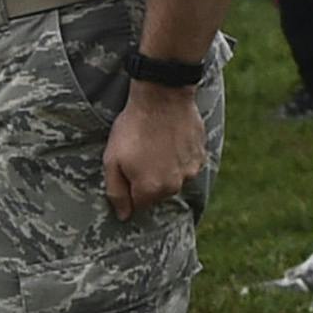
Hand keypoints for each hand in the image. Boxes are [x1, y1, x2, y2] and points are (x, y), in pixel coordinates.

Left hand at [103, 83, 208, 219]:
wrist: (163, 97)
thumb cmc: (133, 128)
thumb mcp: (112, 160)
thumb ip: (116, 192)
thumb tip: (123, 216)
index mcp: (151, 189)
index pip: (138, 206)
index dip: (128, 190)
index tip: (125, 169)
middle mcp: (175, 186)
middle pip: (157, 194)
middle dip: (147, 180)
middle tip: (138, 155)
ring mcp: (191, 170)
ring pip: (173, 179)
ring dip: (164, 169)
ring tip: (155, 145)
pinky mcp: (200, 155)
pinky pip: (186, 165)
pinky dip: (177, 157)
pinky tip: (168, 140)